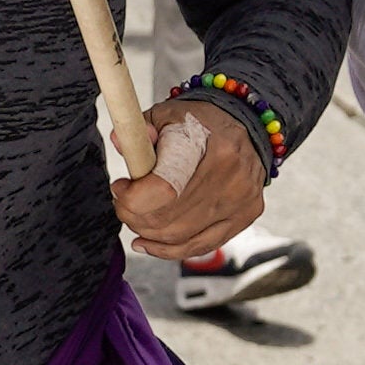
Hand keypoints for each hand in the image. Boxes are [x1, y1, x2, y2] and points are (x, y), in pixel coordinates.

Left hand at [113, 97, 265, 259]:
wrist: (246, 123)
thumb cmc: (201, 120)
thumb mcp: (167, 114)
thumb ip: (141, 129)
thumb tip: (119, 142)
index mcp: (212, 146)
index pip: (163, 189)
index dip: (132, 197)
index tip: (121, 187)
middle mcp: (232, 177)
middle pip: (169, 218)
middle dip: (135, 216)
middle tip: (123, 203)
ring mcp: (241, 200)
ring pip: (181, 236)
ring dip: (149, 233)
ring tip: (136, 218)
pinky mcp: (246, 215)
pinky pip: (202, 245)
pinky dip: (170, 249)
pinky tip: (148, 242)